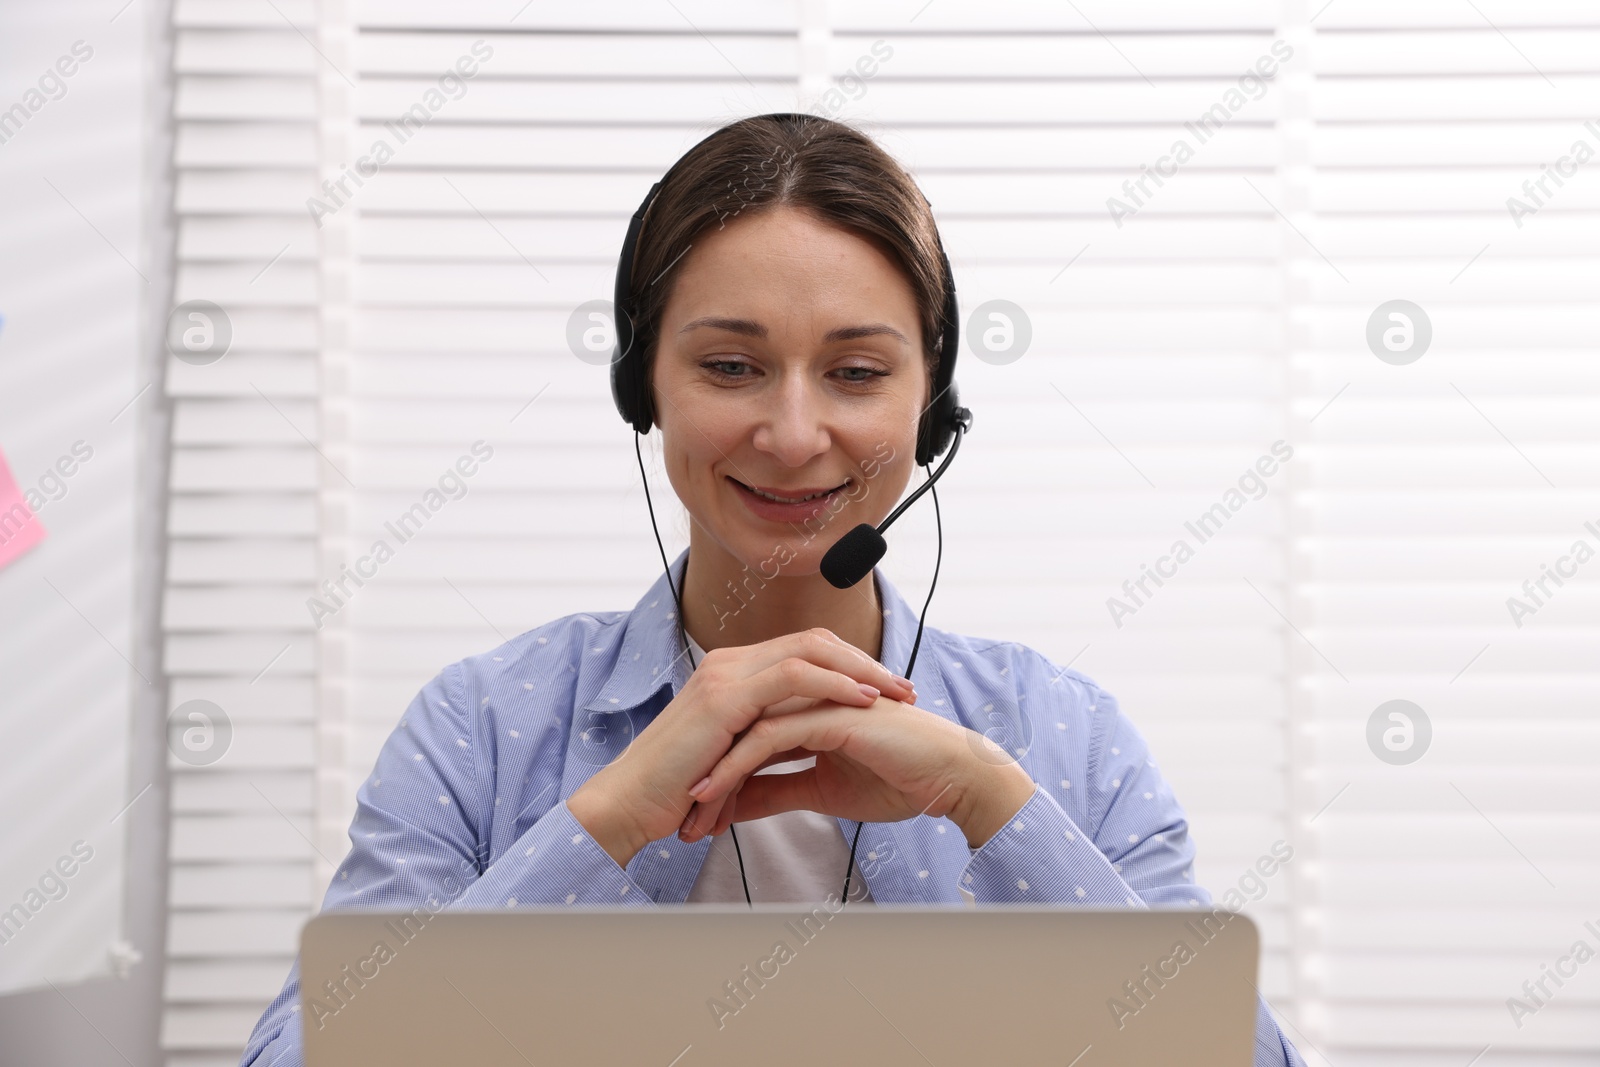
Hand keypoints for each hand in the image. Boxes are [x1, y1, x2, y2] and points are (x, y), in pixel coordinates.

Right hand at [566, 628, 916, 866]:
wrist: (627, 806)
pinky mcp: (725, 697)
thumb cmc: (673, 793)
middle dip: (865, 661)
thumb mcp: (731, 761)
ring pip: (809, 650)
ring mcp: (726, 675)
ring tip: (895, 693)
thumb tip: (801, 755)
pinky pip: (793, 676)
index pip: (802, 652)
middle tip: (904, 687)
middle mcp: (729, 664)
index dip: (848, 666)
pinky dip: (834, 684)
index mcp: (731, 675)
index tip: (886, 692)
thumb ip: (763, 748)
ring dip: (859, 669)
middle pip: (813, 642)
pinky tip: (863, 700)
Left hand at [680, 695, 1037, 848]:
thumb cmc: (898, 779)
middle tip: (679, 815)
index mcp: (803, 709)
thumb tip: (738, 806)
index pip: (745, 733)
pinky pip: (769, 736)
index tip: (695, 813)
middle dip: (705, 771)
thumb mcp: (821, 793)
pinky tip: (717, 794)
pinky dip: (737, 766)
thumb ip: (778, 790)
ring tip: (689, 810)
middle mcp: (804, 697)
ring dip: (713, 770)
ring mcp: (815, 699)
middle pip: (736, 726)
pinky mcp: (827, 712)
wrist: (948, 778)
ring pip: (745, 728)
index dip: (717, 772)